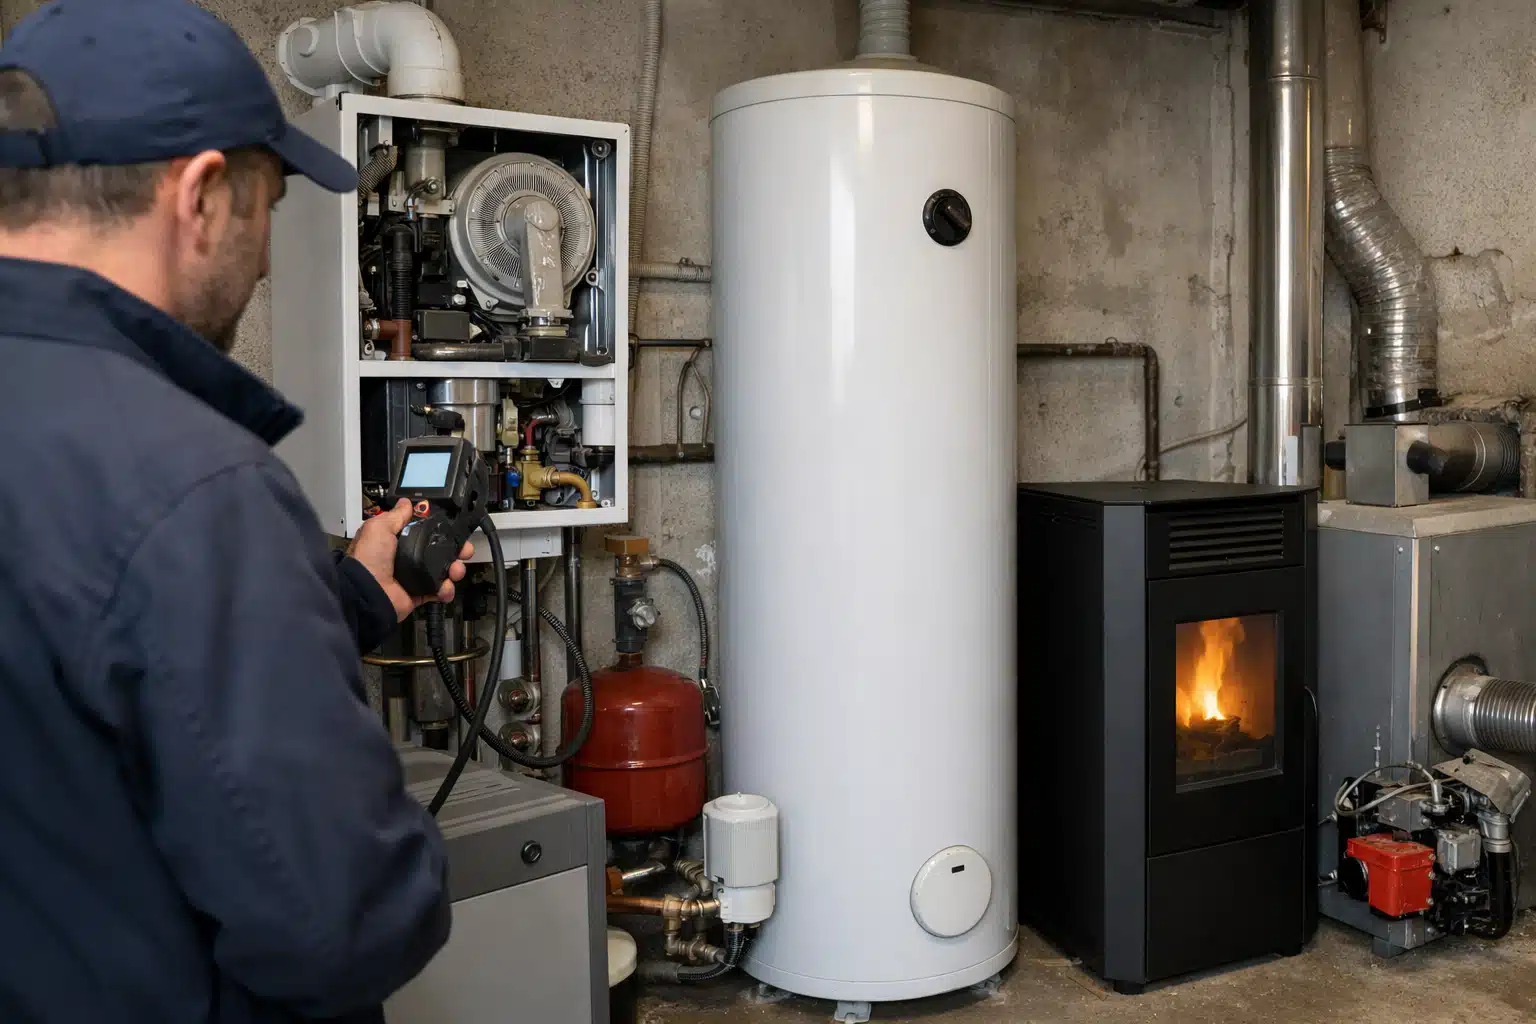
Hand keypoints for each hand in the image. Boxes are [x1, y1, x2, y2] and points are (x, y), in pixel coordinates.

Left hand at [349, 500, 473, 620]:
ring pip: (444, 570)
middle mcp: (406, 558)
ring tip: (455, 570)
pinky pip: (439, 590)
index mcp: (396, 541)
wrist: (368, 593)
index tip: (452, 528)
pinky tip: (444, 587)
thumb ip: (396, 515)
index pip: (424, 532)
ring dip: (454, 569)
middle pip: (439, 551)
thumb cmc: (367, 560)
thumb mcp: (378, 528)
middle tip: (463, 550)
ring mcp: (414, 576)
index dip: (439, 530)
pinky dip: (446, 589)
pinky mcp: (419, 593)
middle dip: (455, 549)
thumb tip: (406, 503)